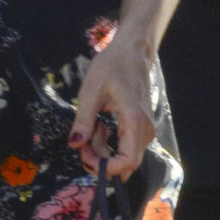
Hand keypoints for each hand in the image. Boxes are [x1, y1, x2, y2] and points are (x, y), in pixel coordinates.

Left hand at [70, 34, 156, 178]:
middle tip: (82, 144)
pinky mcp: (141, 128)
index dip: (105, 167)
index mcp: (134, 120)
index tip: (84, 157)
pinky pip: (125, 147)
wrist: (132, 52)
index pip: (127, 161)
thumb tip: (74, 145)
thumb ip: (83, 120)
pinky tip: (100, 127)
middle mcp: (145, 130)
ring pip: (124, 156)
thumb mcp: (91, 90)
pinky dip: (109, 144)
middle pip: (125, 163)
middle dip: (101, 160)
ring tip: (91, 127)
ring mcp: (145, 130)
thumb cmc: (112, 66)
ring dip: (103, 150)